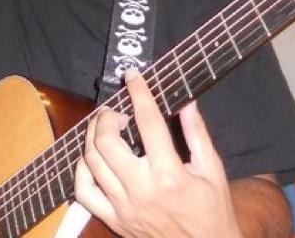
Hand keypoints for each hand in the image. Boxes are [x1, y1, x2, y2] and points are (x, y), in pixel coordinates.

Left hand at [74, 70, 241, 237]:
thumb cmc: (213, 211)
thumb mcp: (213, 170)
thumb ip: (197, 134)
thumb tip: (186, 102)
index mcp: (170, 174)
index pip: (148, 122)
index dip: (138, 93)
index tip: (132, 76)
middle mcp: (142, 190)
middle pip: (107, 142)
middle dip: (107, 117)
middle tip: (116, 111)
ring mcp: (124, 207)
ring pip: (92, 162)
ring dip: (92, 137)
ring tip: (104, 128)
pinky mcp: (114, 220)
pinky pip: (84, 192)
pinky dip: (82, 169)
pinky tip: (93, 158)